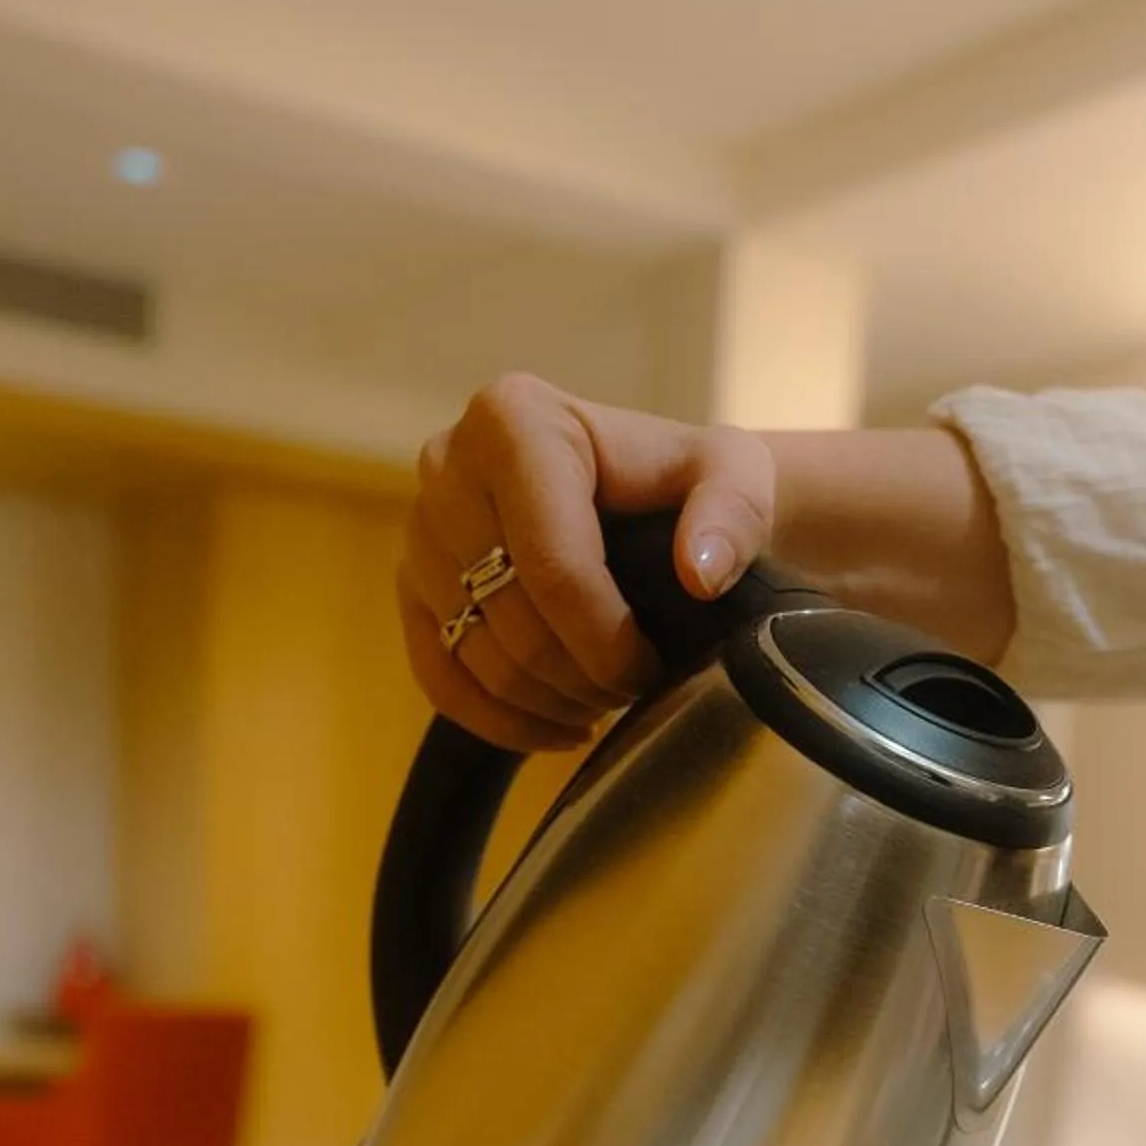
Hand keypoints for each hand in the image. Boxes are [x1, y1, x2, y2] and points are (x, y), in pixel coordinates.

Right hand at [399, 376, 776, 750]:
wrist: (645, 500)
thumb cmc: (685, 485)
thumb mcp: (735, 477)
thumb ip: (734, 512)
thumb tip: (699, 573)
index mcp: (514, 420)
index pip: (552, 564)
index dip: (605, 640)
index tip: (649, 668)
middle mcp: (447, 464)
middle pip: (509, 615)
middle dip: (580, 675)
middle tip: (631, 686)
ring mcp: (419, 530)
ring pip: (476, 656)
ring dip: (548, 701)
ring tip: (602, 699)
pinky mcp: (410, 588)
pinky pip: (439, 679)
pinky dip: (501, 720)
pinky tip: (559, 726)